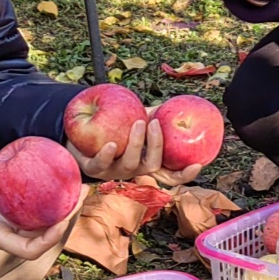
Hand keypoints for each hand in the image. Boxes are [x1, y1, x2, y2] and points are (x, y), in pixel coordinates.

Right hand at [0, 152, 78, 261]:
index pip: (28, 250)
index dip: (48, 239)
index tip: (62, 220)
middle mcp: (5, 237)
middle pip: (43, 239)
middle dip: (65, 220)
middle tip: (80, 192)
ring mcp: (8, 229)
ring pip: (41, 228)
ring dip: (61, 211)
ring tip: (77, 187)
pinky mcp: (8, 219)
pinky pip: (33, 215)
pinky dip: (47, 204)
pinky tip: (56, 184)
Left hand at [67, 118, 202, 186]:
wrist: (80, 130)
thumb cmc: (115, 123)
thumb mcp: (137, 117)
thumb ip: (155, 114)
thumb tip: (177, 104)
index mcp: (146, 161)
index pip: (170, 175)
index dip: (184, 174)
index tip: (198, 164)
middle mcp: (133, 170)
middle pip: (151, 166)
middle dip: (155, 146)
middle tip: (154, 124)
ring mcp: (114, 171)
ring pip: (129, 165)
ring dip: (135, 144)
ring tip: (137, 123)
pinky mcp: (94, 169)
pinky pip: (101, 165)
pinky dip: (107, 154)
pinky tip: (111, 143)